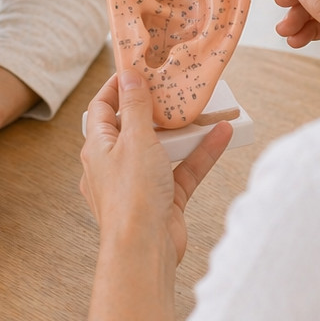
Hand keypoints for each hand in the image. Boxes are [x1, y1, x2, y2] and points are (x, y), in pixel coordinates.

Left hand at [80, 69, 231, 264]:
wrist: (144, 251)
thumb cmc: (130, 197)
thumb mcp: (134, 139)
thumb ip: (134, 106)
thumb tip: (129, 77)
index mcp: (97, 148)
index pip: (102, 108)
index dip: (118, 87)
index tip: (137, 69)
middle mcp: (115, 165)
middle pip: (135, 128)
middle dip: (157, 108)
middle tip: (176, 86)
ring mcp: (139, 183)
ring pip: (164, 149)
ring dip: (185, 132)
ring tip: (206, 109)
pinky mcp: (163, 200)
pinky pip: (183, 170)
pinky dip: (201, 154)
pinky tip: (222, 135)